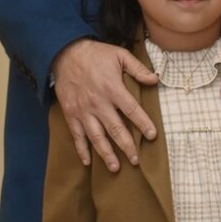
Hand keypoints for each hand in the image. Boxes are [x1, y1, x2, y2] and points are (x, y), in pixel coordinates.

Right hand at [53, 38, 157, 171]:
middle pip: (115, 129)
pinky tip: (87, 162)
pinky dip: (81, 149)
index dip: (143, 123)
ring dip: (106, 153)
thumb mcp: (120, 55)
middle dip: (127, 146)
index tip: (152, 136)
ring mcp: (83, 110)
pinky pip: (76, 135)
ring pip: (96, 136)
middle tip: (136, 161)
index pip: (132, 110)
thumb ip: (138, 68)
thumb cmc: (95, 54)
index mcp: (112, 88)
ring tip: (115, 168)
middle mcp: (98, 103)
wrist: (64, 53)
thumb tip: (155, 80)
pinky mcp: (70, 114)